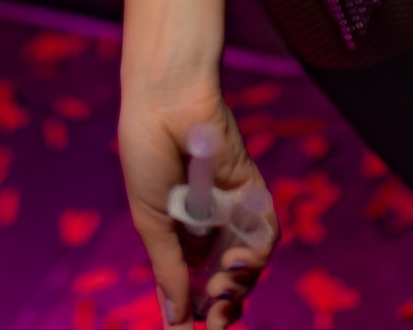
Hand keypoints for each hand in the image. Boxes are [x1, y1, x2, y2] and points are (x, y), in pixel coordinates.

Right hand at [118, 81, 277, 328]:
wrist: (164, 103)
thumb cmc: (147, 155)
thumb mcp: (151, 221)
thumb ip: (168, 269)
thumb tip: (175, 321)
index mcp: (180, 234)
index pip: (196, 284)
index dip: (197, 310)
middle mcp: (210, 224)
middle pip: (228, 281)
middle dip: (224, 307)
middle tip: (214, 320)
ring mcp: (233, 208)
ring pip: (250, 264)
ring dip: (240, 286)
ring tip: (221, 289)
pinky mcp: (253, 189)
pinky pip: (266, 230)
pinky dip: (257, 254)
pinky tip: (235, 261)